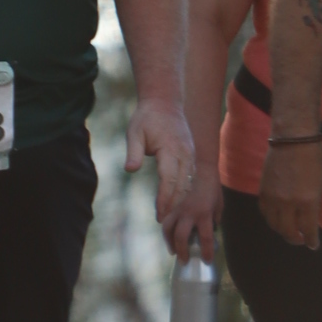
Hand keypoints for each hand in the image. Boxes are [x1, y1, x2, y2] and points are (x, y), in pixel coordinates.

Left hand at [125, 95, 195, 232]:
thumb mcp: (134, 132)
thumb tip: (130, 170)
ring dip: (179, 199)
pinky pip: (190, 177)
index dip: (165, 199)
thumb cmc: (146, 118)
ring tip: (166, 212)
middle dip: (172, 204)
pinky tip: (174, 199)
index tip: (159, 213)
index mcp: (171, 148)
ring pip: (189, 183)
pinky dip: (184, 190)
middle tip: (161, 219)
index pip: (170, 179)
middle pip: (182, 185)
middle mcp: (185, 153)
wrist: (164, 103)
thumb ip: (133, 152)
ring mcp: (190, 154)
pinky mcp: (191, 155)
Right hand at [165, 172, 223, 262]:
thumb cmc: (213, 190)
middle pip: (181, 237)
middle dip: (182, 252)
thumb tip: (211, 232)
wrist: (202, 171)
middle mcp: (190, 213)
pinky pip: (166, 221)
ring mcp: (179, 209)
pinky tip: (169, 238)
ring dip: (169, 242)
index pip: (206, 238)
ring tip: (174, 251)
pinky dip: (166, 232)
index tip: (207, 261)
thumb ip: (214, 221)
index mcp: (204, 214)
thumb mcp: (219, 207)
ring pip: (168, 229)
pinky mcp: (173, 206)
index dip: (206, 252)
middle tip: (184, 261)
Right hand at [260, 138, 321, 248]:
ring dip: (283, 231)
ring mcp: (273, 198)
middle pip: (288, 232)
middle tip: (302, 239)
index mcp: (307, 201)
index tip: (314, 245)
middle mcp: (288, 202)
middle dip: (296, 239)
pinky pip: (265, 213)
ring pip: (274, 225)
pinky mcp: (263, 191)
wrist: (293, 139)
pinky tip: (279, 218)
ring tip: (291, 230)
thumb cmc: (315, 160)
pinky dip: (272, 219)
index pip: (308, 230)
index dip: (311, 241)